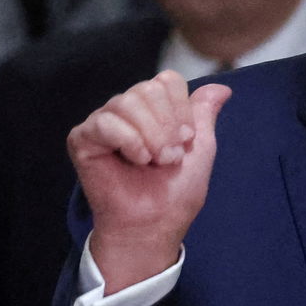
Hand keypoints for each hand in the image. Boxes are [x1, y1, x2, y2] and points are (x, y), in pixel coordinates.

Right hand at [66, 71, 231, 291]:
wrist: (154, 224)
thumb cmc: (175, 193)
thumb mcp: (200, 148)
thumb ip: (204, 114)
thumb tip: (222, 88)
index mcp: (152, 109)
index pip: (167, 81)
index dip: (181, 110)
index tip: (186, 141)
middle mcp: (126, 111)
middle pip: (148, 89)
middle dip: (167, 126)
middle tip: (170, 157)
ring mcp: (103, 123)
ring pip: (127, 102)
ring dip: (151, 136)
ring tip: (154, 162)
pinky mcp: (82, 138)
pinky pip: (105, 122)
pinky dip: (128, 141)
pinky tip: (136, 160)